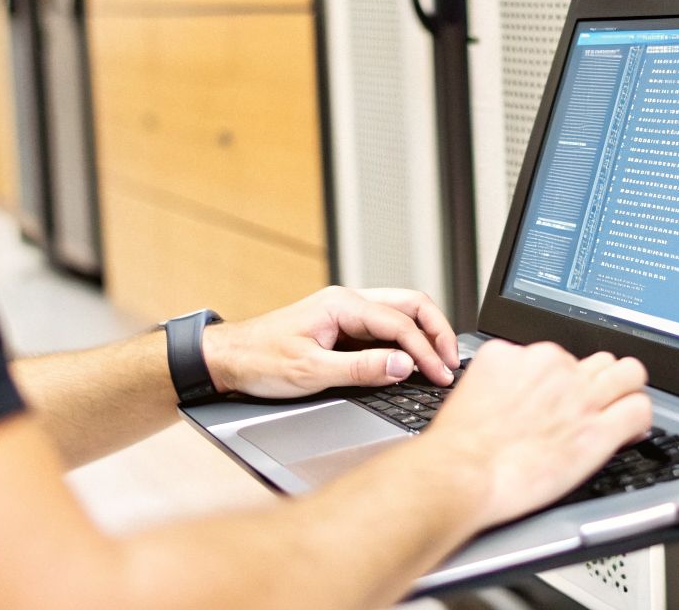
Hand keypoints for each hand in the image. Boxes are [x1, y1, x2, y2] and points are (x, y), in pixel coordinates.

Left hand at [201, 286, 461, 397]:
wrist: (227, 359)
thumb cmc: (259, 360)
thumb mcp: (311, 371)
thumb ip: (360, 369)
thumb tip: (402, 367)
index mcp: (341, 305)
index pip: (399, 323)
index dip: (425, 351)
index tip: (440, 375)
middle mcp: (347, 302)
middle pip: (410, 304)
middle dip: (437, 331)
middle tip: (450, 363)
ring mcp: (346, 314)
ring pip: (400, 313)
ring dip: (423, 335)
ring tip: (439, 362)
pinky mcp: (342, 329)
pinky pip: (384, 329)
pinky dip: (405, 343)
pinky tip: (412, 363)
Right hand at [419, 340, 651, 529]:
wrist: (462, 472)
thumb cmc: (459, 444)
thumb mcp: (476, 388)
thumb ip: (507, 380)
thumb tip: (521, 391)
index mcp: (522, 354)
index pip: (565, 357)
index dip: (571, 381)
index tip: (567, 399)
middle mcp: (555, 366)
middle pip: (602, 359)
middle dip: (602, 381)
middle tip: (596, 405)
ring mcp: (580, 396)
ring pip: (630, 374)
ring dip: (626, 393)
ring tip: (619, 413)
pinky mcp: (598, 429)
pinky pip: (639, 410)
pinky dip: (638, 421)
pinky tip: (629, 432)